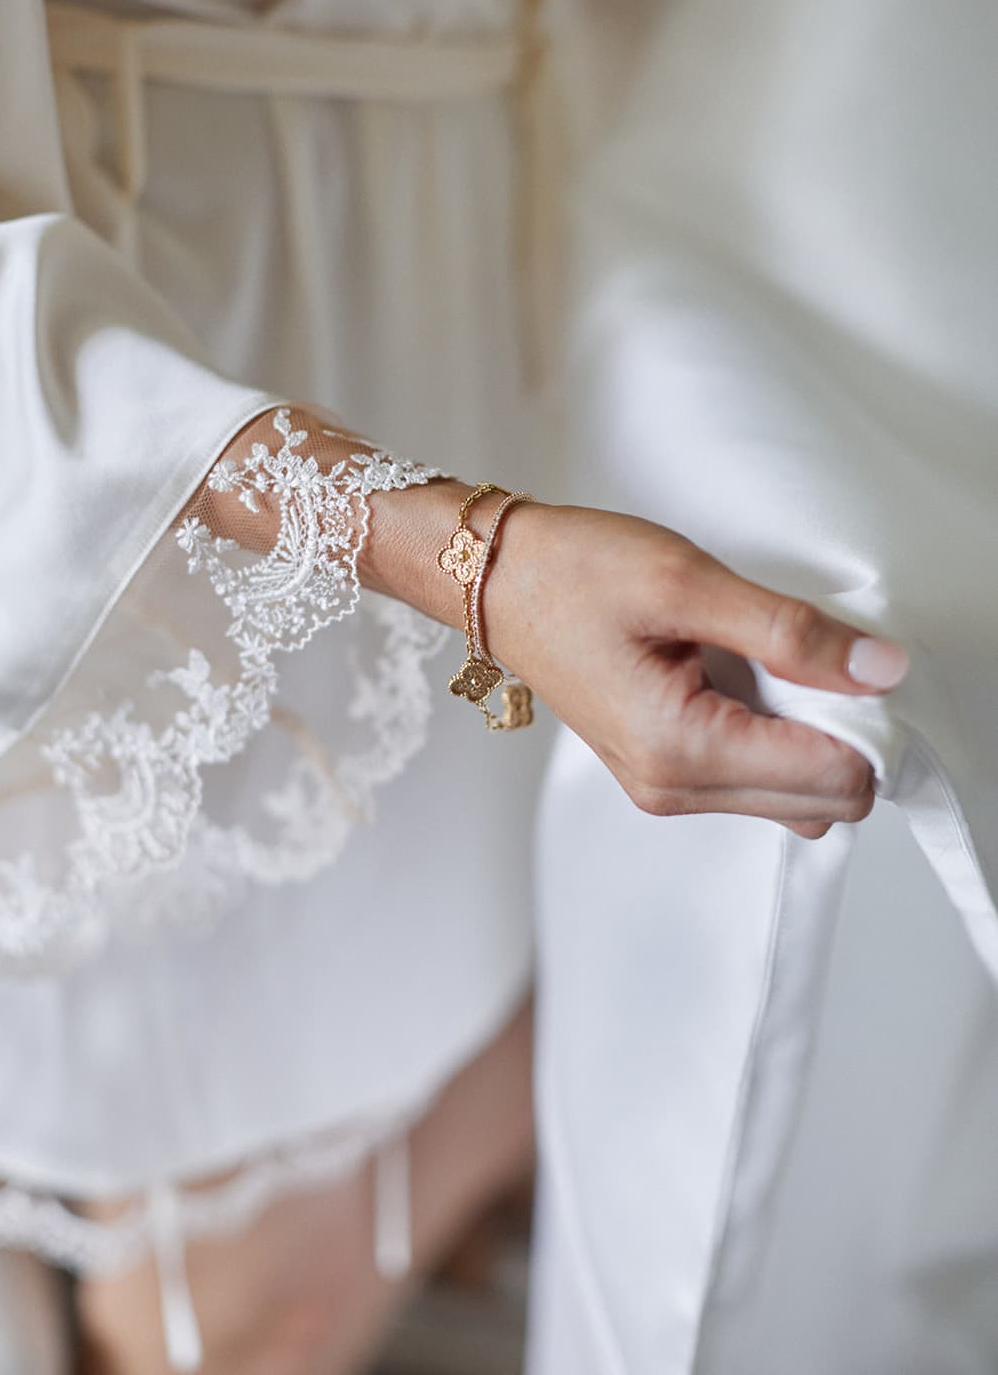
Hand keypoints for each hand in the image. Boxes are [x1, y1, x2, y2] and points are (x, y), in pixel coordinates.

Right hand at [364, 486, 908, 838]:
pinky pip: (755, 783)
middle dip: (843, 735)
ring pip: (795, 800)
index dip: (865, 720)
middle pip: (824, 805)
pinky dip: (775, 737)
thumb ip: (792, 633)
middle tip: (809, 654)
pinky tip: (746, 677)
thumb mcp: (688, 583)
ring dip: (810, 738)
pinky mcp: (662, 775)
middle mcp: (674, 789)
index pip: (835, 781)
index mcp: (681, 749)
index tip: (842, 657)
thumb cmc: (573, 572)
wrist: (495, 578)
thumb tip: (882, 669)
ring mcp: (665, 789)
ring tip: (769, 660)